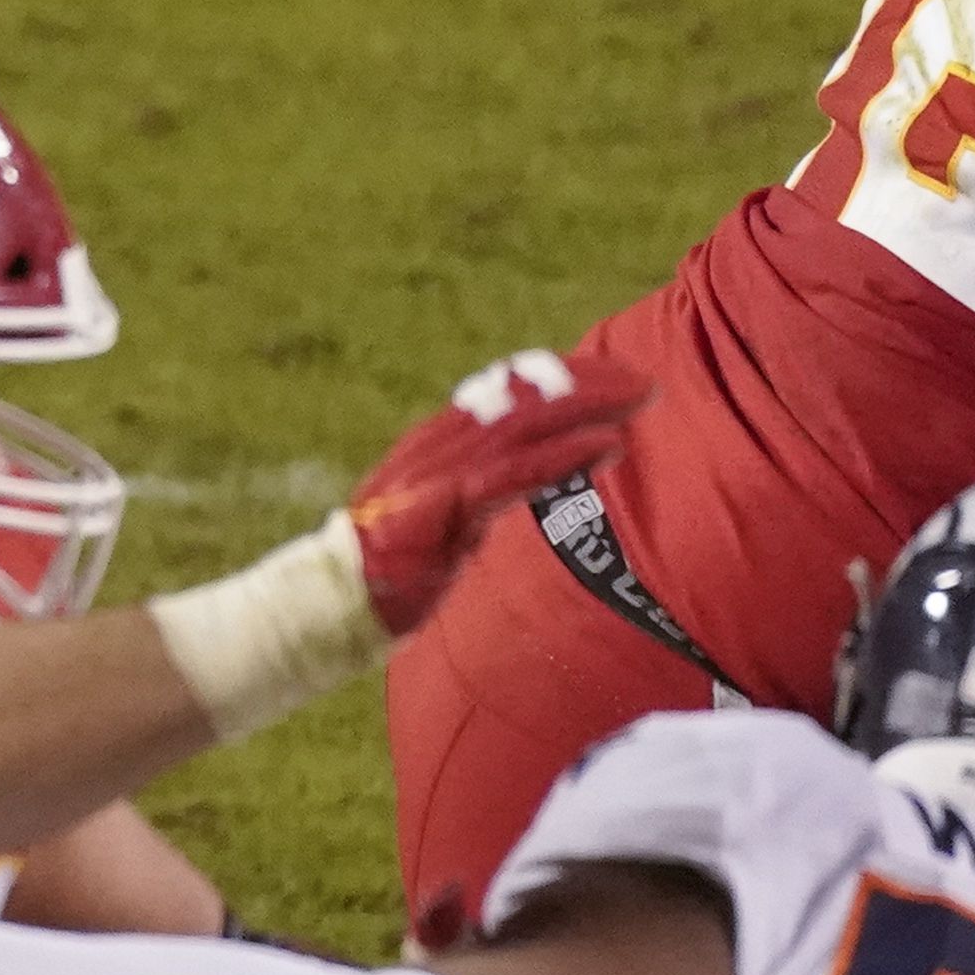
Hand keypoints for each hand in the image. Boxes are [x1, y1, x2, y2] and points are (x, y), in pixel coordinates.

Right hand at [346, 346, 644, 634]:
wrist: (333, 600)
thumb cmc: (390, 566)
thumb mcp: (441, 515)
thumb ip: (478, 488)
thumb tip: (529, 475)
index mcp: (434, 443)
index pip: (504, 394)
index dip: (558, 377)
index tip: (610, 374)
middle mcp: (437, 446)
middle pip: (519, 400)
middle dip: (584, 384)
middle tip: (642, 379)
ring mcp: (440, 475)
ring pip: (524, 426)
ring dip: (588, 408)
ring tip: (640, 398)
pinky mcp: (447, 509)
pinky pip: (517, 474)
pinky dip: (566, 456)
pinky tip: (611, 445)